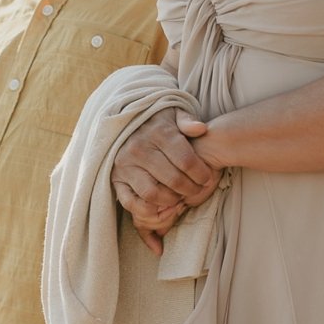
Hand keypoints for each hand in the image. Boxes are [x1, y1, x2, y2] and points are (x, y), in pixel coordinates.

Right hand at [111, 109, 218, 245]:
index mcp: (158, 133)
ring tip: (180, 197)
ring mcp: (125, 165)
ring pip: (153, 193)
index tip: (207, 178)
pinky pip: (131, 202)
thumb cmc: (157, 122)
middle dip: (191, 189)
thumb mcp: (173, 114)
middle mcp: (139, 149)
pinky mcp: (116, 179)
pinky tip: (161, 205)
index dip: (201, 174)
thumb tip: (201, 128)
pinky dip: (148, 210)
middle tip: (198, 189)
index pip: (186, 161)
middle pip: (173, 179)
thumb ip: (188, 121)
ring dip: (172, 200)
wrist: (125, 123)